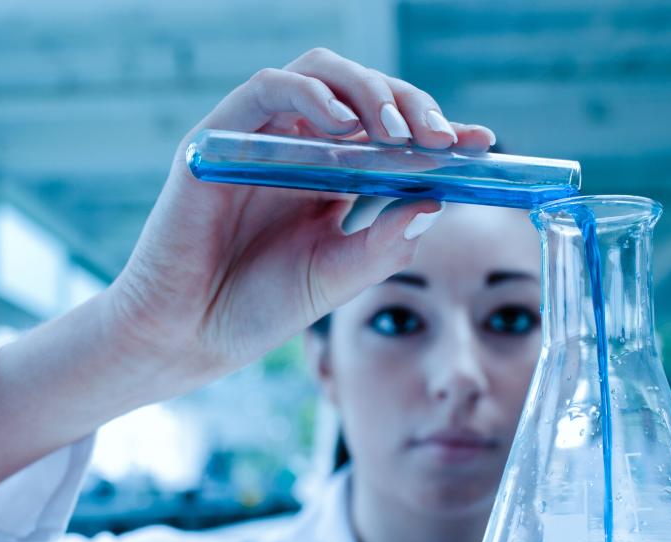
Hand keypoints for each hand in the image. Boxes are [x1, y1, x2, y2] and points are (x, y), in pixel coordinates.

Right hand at [0, 50, 494, 541]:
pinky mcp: (221, 138)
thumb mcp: (335, 278)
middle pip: (362, 93)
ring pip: (321, 75)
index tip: (483, 145)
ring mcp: (259, 141)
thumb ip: (382, 243)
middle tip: (445, 140)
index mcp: (327, 181)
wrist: (187, 337)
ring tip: (400, 134)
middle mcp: (297, 151)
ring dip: (368, 93)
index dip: (436, 132)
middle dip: (411, 106)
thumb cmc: (253, 309)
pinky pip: (269, 90)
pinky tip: (346, 128)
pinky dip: (312, 99)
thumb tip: (437, 201)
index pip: (389, 137)